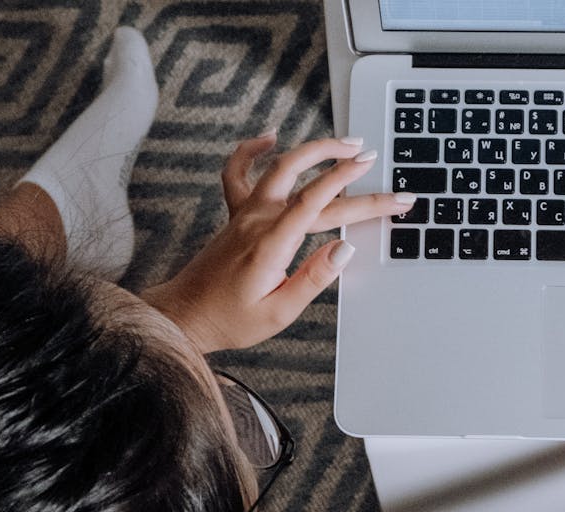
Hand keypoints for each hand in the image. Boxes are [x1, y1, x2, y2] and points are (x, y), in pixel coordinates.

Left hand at [143, 132, 414, 352]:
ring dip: (312, 150)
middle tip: (372, 158)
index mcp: (272, 245)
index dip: (353, 188)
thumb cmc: (230, 319)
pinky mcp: (235, 215)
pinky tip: (269, 138)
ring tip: (343, 144)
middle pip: (308, 183)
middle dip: (346, 168)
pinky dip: (250, 150)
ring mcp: (244, 214)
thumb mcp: (280, 311)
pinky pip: (238, 173)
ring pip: (279, 167)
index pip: (318, 203)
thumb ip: (314, 278)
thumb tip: (345, 249)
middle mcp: (257, 221)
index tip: (379, 181)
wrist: (185, 316)